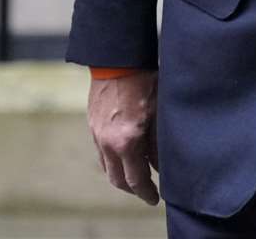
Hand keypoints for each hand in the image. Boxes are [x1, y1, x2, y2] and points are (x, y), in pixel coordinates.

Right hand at [88, 69, 160, 203]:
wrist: (117, 59)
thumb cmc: (144, 81)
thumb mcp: (159, 113)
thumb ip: (159, 143)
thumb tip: (162, 164)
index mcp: (127, 141)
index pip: (136, 179)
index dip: (146, 192)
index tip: (155, 198)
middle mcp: (108, 142)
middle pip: (117, 179)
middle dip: (132, 189)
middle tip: (146, 190)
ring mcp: (97, 134)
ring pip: (107, 166)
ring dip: (121, 174)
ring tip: (137, 173)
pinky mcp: (93, 124)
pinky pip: (101, 151)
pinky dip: (113, 159)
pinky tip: (125, 153)